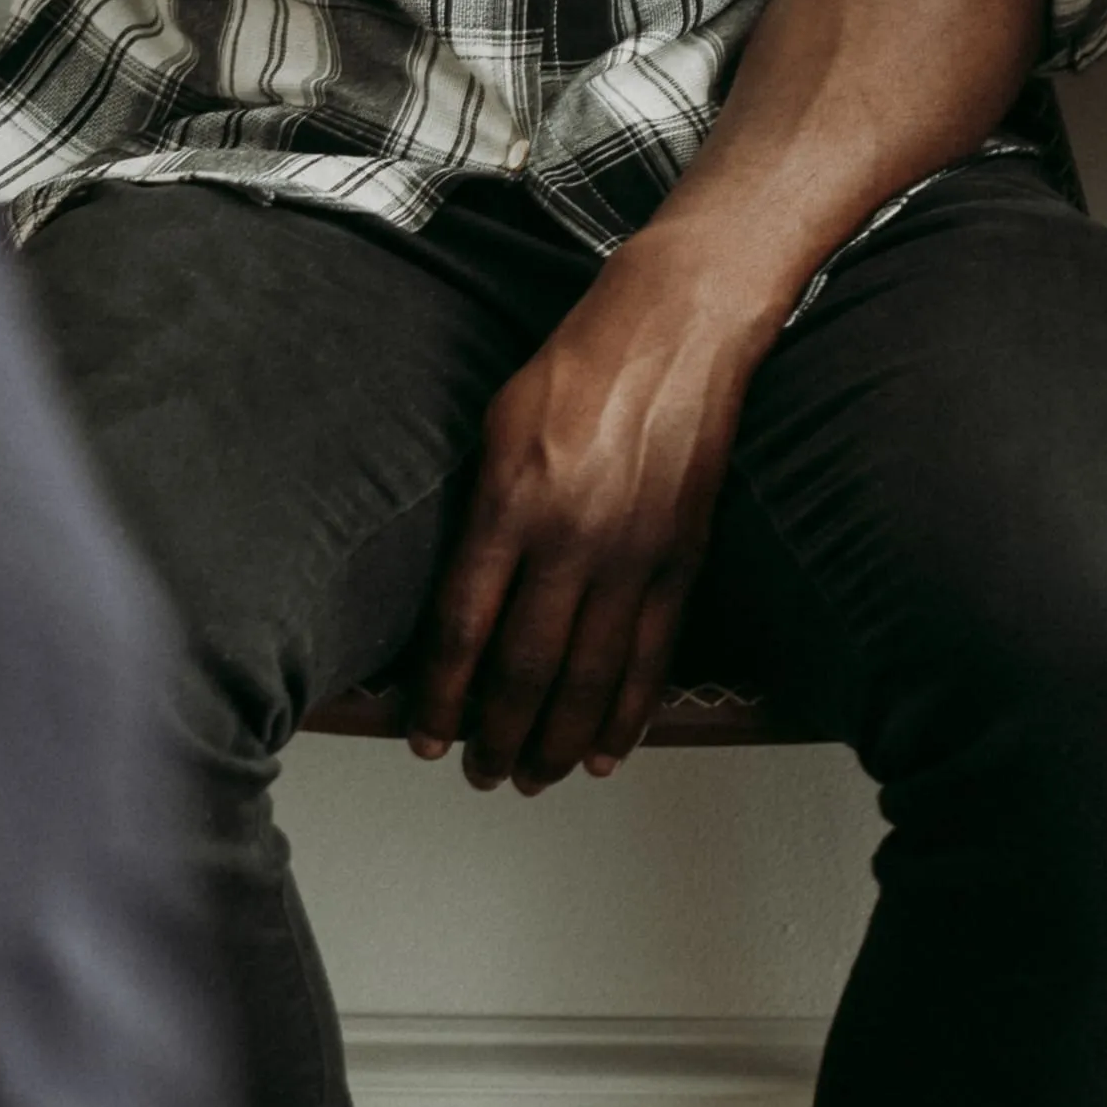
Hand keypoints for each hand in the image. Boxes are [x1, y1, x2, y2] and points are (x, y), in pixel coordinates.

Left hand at [400, 246, 765, 791]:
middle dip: (497, 735)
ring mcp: (634, 553)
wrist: (675, 329)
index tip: (424, 735)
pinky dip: (627, 711)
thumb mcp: (493, 427)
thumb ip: (479, 518)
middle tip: (480, 774)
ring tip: (533, 777)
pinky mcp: (682, 558)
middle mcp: (572, 537)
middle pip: (525, 668)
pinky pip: (651, 655)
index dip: (441, 694)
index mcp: (511, 502)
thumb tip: (462, 602)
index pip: (463, 627)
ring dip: (558, 740)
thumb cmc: (576, 367)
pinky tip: (607, 751)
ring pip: (589, 676)